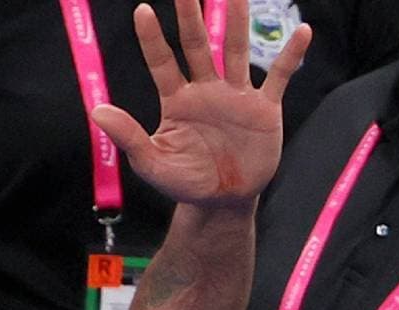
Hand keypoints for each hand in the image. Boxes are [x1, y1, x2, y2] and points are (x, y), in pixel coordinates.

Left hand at [92, 0, 309, 206]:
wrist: (221, 201)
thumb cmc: (183, 182)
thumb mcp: (151, 162)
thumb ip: (127, 136)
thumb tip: (96, 110)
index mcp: (176, 101)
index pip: (162, 62)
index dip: (152, 38)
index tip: (142, 10)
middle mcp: (205, 90)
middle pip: (197, 45)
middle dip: (191, 16)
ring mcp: (236, 96)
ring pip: (236, 50)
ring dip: (237, 21)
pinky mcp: (264, 108)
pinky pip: (279, 76)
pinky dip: (290, 56)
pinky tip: (302, 31)